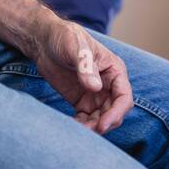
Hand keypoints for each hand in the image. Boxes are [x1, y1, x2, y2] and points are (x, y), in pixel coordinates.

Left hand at [31, 18, 133, 134]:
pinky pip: (86, 119)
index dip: (116, 113)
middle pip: (114, 111)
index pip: (124, 96)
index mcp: (114, 70)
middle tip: (88, 131)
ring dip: (92, 128)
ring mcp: (95, 94)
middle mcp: (108, 84)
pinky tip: (70, 127)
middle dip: (104, 124)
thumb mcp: (75, 48)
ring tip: (76, 131)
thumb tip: (96, 88)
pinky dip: (81, 126)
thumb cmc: (65, 37)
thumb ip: (86, 67)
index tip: (102, 124)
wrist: (44, 40)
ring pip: (100, 118)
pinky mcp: (81, 101)